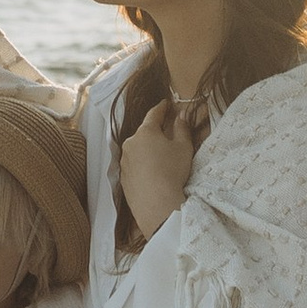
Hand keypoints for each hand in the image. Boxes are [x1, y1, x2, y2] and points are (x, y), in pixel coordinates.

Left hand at [118, 105, 196, 238]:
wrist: (156, 204)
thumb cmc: (172, 172)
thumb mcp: (183, 148)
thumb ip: (182, 129)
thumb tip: (181, 116)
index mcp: (145, 132)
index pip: (153, 114)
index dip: (161, 108)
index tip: (165, 103)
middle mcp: (130, 143)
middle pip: (144, 133)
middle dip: (154, 132)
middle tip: (166, 134)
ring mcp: (124, 161)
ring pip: (137, 149)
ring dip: (147, 150)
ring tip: (160, 158)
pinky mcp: (123, 177)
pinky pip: (134, 165)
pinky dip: (142, 165)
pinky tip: (152, 174)